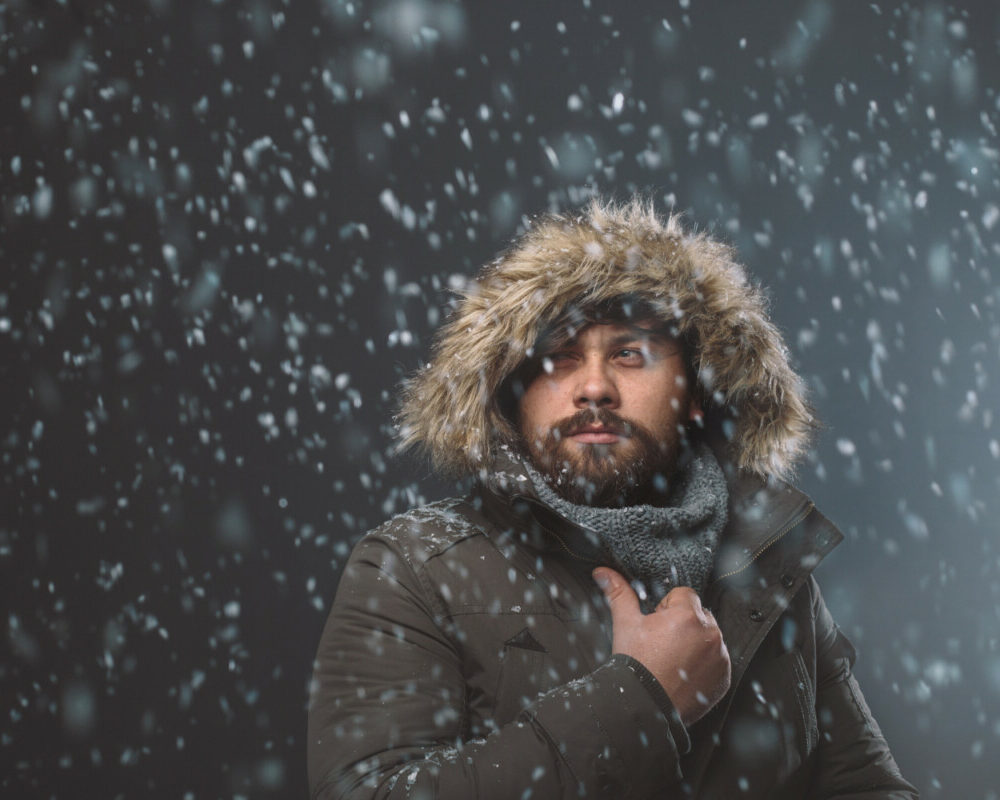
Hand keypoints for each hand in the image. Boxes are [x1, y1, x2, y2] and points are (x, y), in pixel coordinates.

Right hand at [593, 567, 730, 725]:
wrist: (644, 707)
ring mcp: (720, 657)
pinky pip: (717, 660)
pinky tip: (684, 673)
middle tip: (662, 644)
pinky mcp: (724, 677)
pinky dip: (705, 664)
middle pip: (698, 614)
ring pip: (709, 636)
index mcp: (687, 615)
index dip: (666, 608)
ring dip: (695, 642)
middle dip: (683, 624)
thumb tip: (604, 572)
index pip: (684, 594)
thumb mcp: (626, 625)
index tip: (656, 627)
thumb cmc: (635, 666)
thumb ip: (619, 593)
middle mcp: (710, 634)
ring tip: (672, 660)